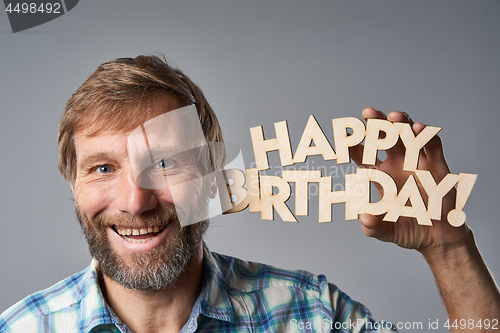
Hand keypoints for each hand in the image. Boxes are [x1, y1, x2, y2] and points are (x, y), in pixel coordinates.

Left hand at [350, 107, 468, 254]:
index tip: (344, 137)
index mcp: (379, 175)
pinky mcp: (436, 165)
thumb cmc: (408, 231)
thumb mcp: (386, 232)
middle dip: (376, 123)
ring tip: (394, 117)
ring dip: (401, 123)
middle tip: (368, 113)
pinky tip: (418, 128)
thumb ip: (373, 227)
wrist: (437, 237)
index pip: (363, 155)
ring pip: (407, 135)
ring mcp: (415, 162)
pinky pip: (431, 145)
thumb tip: (363, 218)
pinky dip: (426, 135)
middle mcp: (395, 164)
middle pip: (384, 137)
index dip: (353, 146)